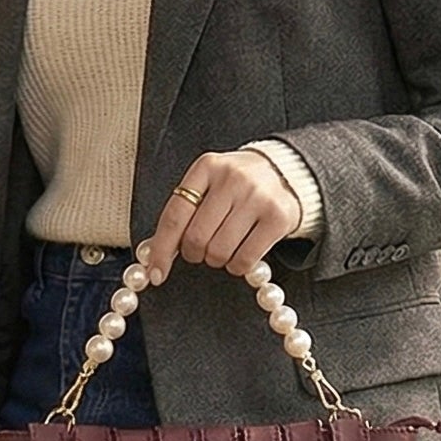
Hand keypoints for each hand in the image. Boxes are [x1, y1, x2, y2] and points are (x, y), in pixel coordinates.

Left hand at [145, 149, 300, 285]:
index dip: (161, 249)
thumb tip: (154, 254)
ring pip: (219, 251)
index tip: (154, 273)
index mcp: (207, 167)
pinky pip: (245, 259)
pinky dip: (237, 266)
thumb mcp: (209, 184)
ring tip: (223, 247)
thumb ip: (184, 211)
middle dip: (193, 253)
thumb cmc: (238, 185)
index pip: (175, 214)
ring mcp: (257, 197)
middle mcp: (232, 178)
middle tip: (200, 250)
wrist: (285, 172)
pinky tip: (240, 255)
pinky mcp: (278, 217)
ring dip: (216, 260)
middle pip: (196, 237)